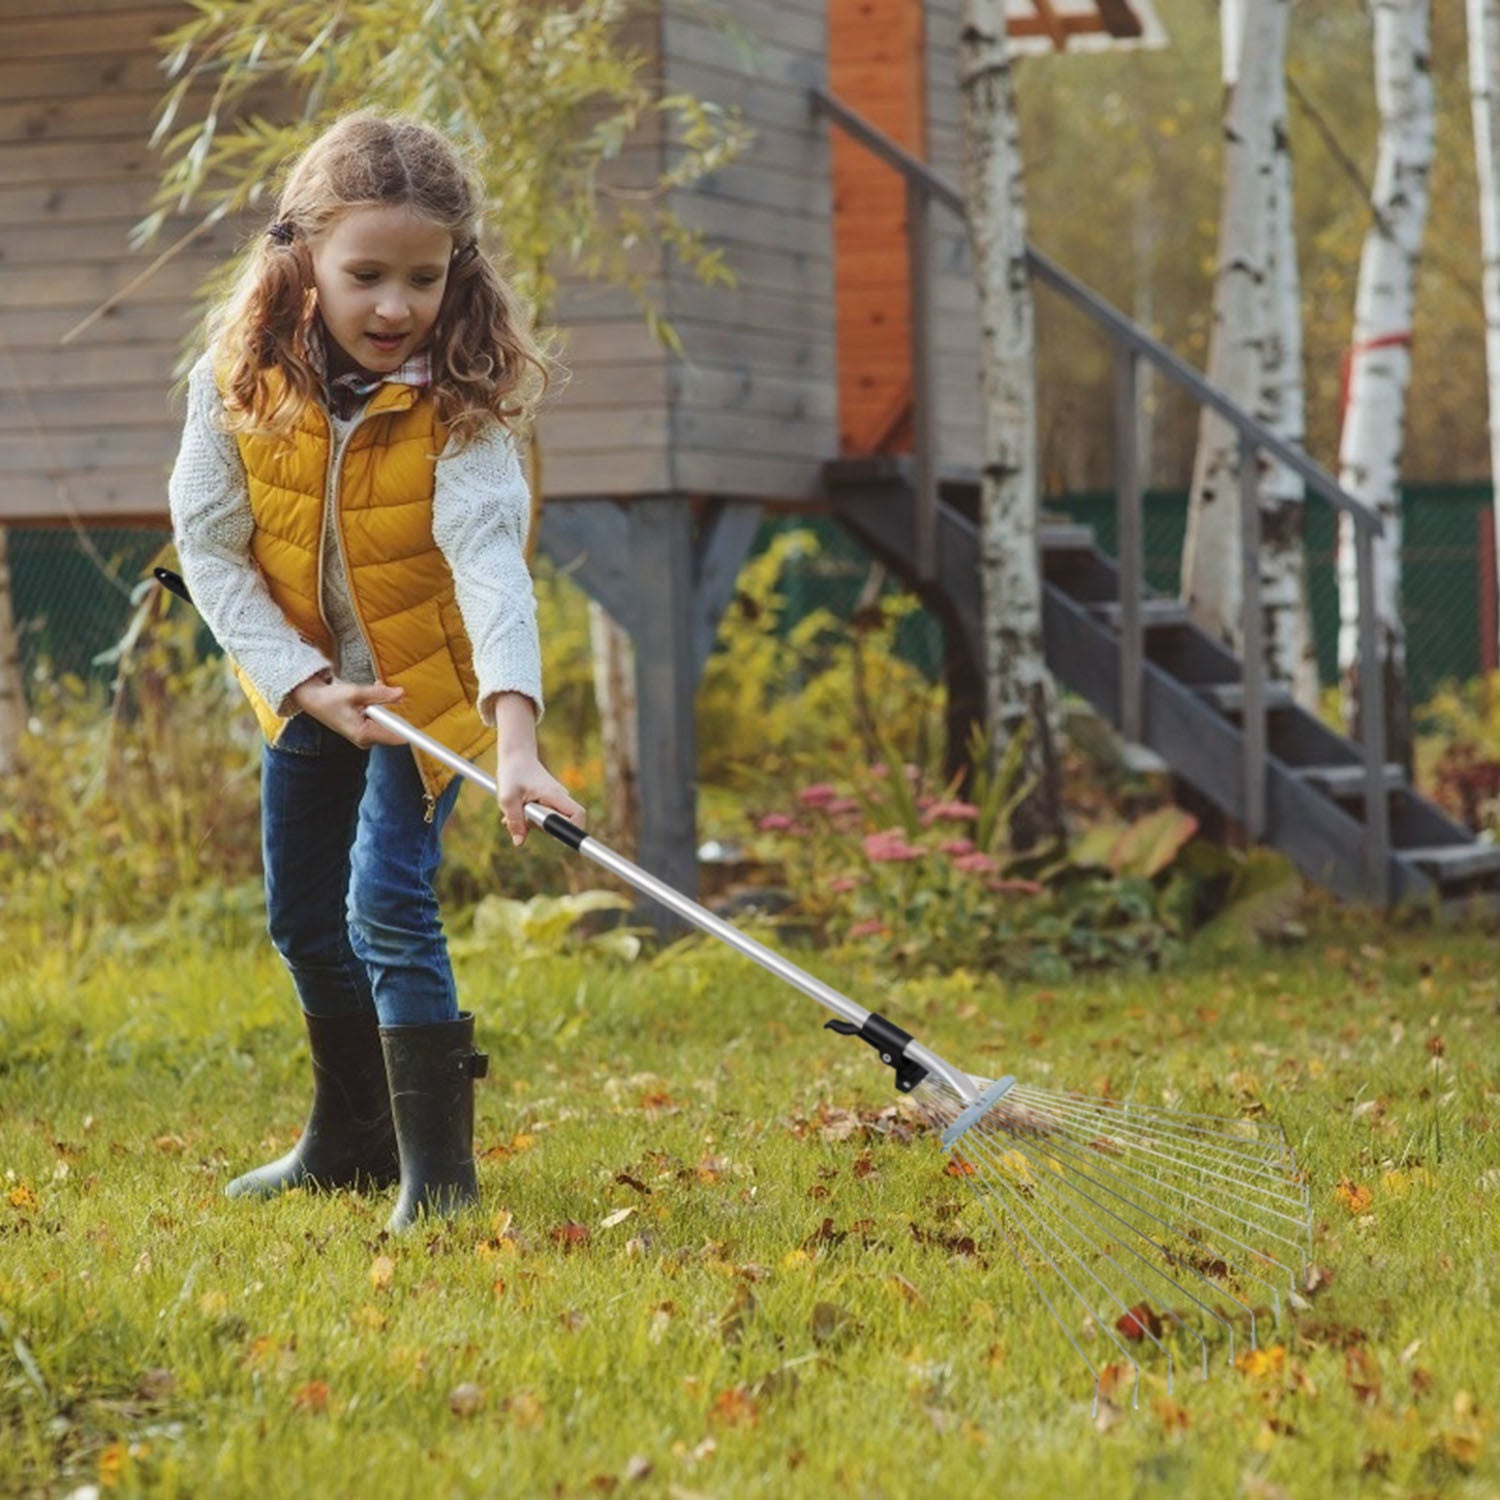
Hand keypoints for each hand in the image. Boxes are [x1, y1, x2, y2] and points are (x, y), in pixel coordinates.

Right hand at [291, 674, 408, 747]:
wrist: (312, 700)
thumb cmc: (329, 699)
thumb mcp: (356, 693)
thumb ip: (380, 694)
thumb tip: (401, 693)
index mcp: (364, 734)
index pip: (396, 737)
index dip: (413, 734)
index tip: (429, 738)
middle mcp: (366, 739)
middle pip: (393, 727)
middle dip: (390, 708)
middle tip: (376, 694)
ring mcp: (365, 737)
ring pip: (386, 721)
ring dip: (381, 705)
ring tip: (363, 697)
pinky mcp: (364, 731)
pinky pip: (380, 720)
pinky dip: (377, 707)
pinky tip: (365, 699)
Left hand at [495, 747, 584, 845]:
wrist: (515, 756)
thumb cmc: (512, 772)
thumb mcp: (507, 798)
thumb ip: (515, 821)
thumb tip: (519, 842)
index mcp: (554, 794)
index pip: (578, 815)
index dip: (571, 829)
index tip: (553, 832)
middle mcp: (559, 797)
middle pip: (560, 824)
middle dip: (542, 827)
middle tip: (523, 816)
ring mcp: (555, 799)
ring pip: (550, 822)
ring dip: (533, 822)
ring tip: (516, 810)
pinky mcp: (549, 801)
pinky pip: (544, 816)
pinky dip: (530, 817)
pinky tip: (517, 810)